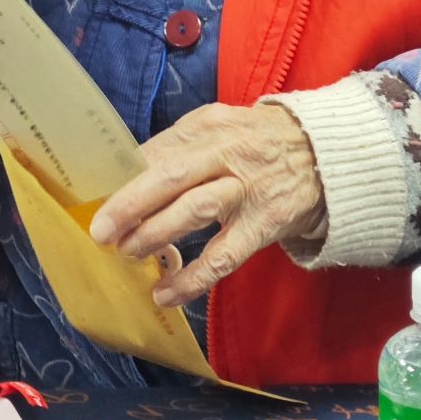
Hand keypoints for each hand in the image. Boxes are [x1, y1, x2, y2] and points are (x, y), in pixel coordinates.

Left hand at [89, 105, 324, 307]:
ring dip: (156, 234)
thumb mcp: (219, 129)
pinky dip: (192, 278)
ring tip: (128, 254)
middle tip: (101, 231)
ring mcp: (247, 189)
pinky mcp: (264, 223)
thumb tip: (125, 178)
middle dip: (129, 204)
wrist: (325, 154)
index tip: (95, 199)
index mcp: (207, 127)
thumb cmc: (257, 143)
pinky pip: (223, 256)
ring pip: (195, 210)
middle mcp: (226, 152)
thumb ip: (179, 149)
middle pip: (170, 175)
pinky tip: (166, 292)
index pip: (156, 150)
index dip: (122, 177)